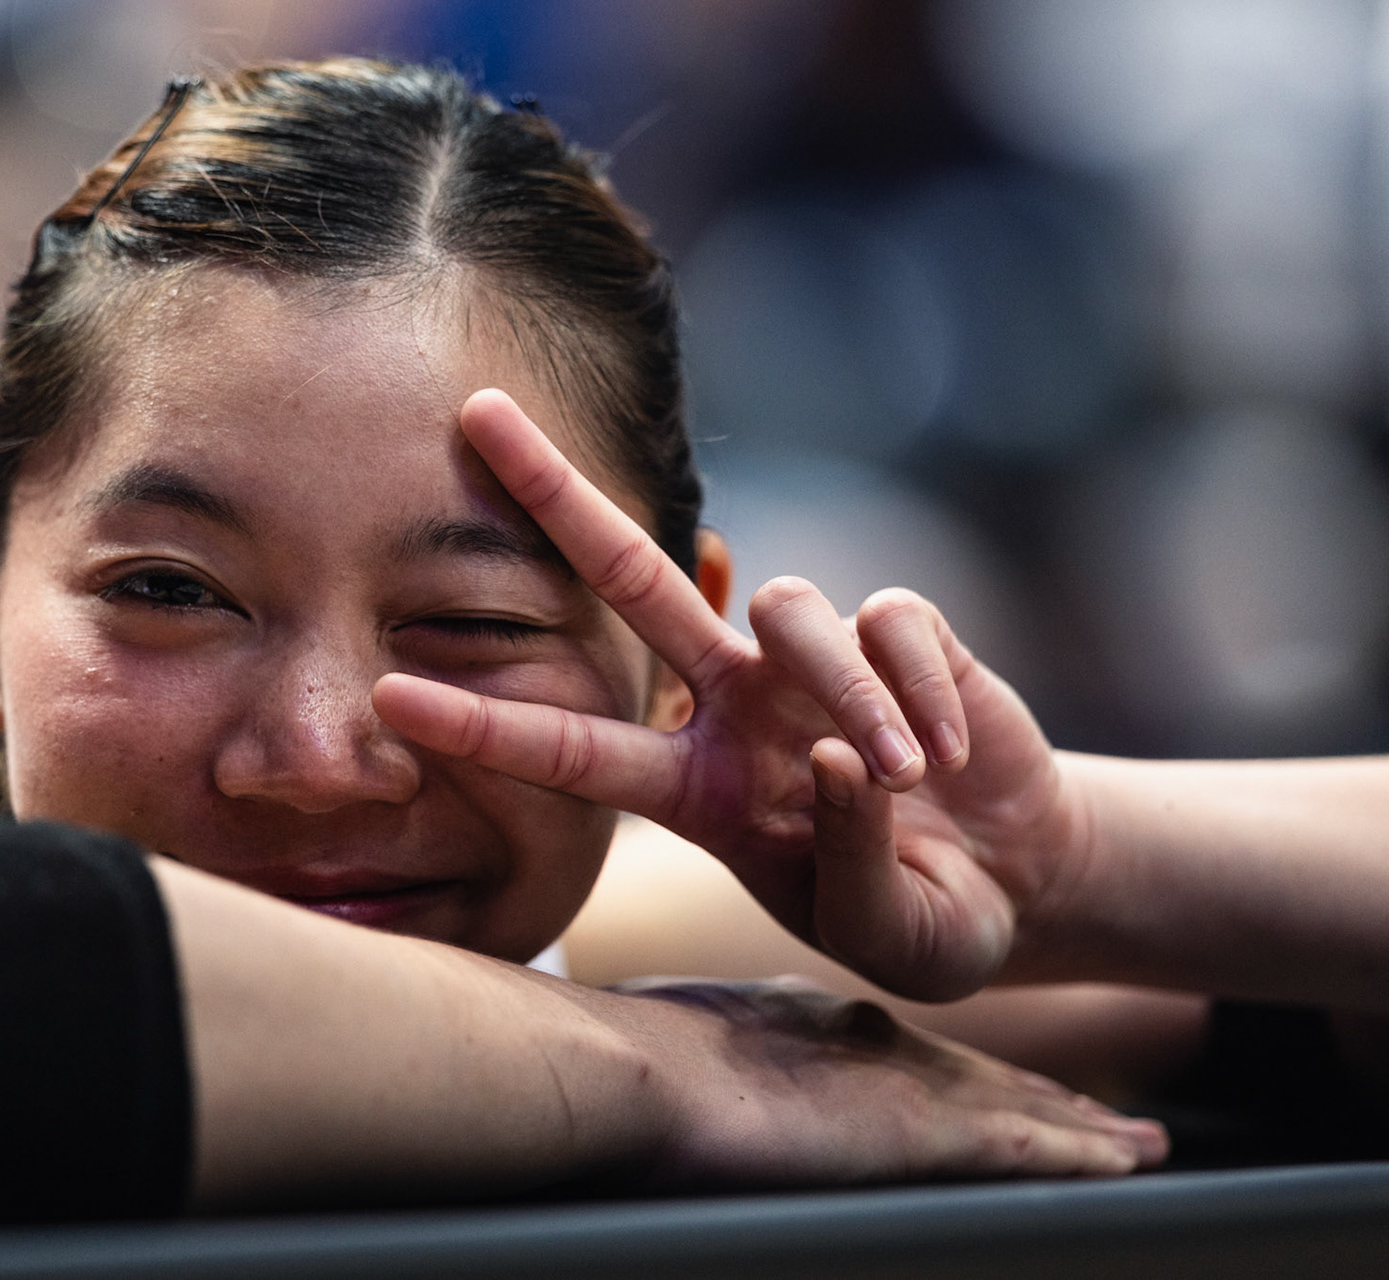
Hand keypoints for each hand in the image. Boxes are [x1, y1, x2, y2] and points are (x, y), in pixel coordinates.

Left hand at [374, 389, 1084, 1000]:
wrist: (1015, 874)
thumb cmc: (923, 914)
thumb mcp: (885, 928)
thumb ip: (850, 863)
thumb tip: (832, 758)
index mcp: (692, 792)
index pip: (572, 749)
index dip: (483, 726)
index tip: (387, 695)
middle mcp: (727, 706)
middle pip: (627, 580)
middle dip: (554, 495)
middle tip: (474, 410)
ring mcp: (802, 660)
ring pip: (783, 604)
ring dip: (850, 695)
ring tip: (908, 777)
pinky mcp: (893, 628)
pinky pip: (886, 619)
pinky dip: (919, 684)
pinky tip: (949, 748)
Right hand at [613, 975, 1165, 1183]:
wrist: (641, 1071)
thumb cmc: (632, 1066)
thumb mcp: (679, 1051)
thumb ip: (707, 1063)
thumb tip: (674, 1087)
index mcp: (809, 1026)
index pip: (903, 1052)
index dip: (956, 1069)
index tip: (994, 1080)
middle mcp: (873, 1045)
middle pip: (979, 1075)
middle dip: (1042, 1095)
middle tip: (1100, 1112)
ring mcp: (905, 1087)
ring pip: (1022, 1106)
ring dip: (1084, 1125)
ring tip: (1140, 1143)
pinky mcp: (928, 1132)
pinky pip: (1033, 1146)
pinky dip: (1085, 1151)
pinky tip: (1128, 1160)